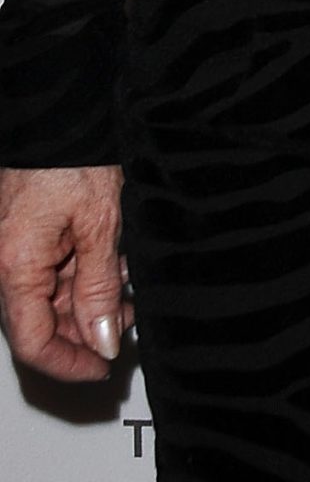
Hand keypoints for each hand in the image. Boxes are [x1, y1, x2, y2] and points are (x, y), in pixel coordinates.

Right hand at [0, 164, 130, 380]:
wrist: (61, 112)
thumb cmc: (74, 156)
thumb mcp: (101, 225)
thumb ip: (99, 288)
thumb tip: (102, 340)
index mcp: (16, 268)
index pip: (33, 344)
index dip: (69, 364)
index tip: (102, 368)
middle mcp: (7, 264)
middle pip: (42, 322)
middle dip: (87, 329)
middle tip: (126, 318)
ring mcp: (15, 251)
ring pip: (49, 298)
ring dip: (89, 300)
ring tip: (125, 283)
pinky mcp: (26, 236)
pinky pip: (51, 271)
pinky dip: (82, 274)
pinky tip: (111, 262)